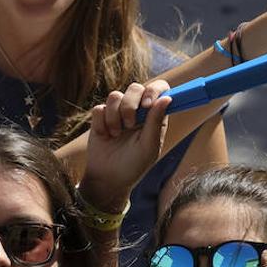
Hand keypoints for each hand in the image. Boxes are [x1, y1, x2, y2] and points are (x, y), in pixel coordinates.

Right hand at [82, 82, 171, 207]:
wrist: (108, 178)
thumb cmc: (133, 165)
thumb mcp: (149, 147)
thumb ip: (156, 122)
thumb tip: (167, 98)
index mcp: (154, 115)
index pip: (159, 89)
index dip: (153, 90)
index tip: (147, 105)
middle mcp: (137, 110)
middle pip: (135, 88)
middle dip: (130, 105)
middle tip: (129, 125)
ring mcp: (117, 112)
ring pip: (114, 96)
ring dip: (114, 116)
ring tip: (116, 134)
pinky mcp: (100, 118)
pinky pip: (99, 108)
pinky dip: (102, 123)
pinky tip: (105, 136)